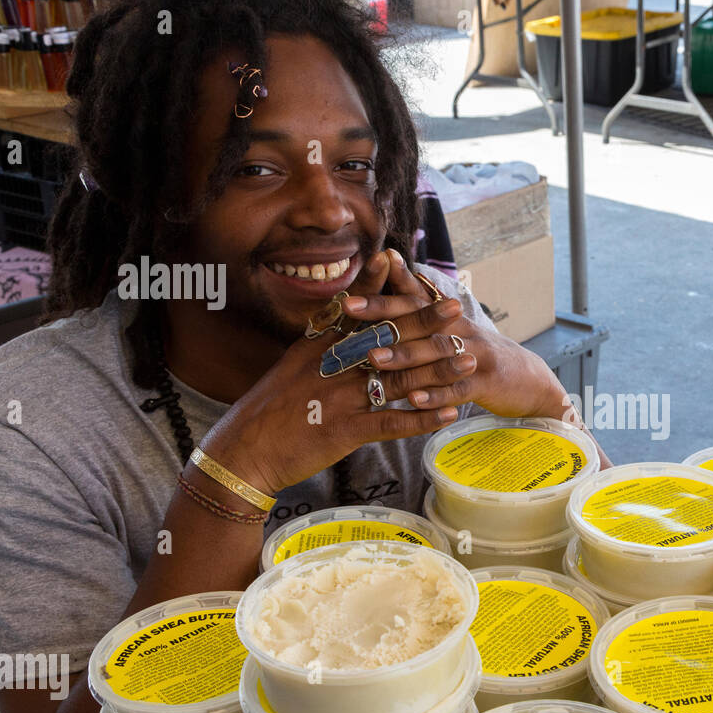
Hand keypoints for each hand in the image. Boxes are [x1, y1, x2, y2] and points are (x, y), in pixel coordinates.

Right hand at [195, 251, 461, 494]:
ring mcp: (341, 398)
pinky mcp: (346, 431)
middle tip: (455, 306)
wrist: (243, 452)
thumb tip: (338, 318)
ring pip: (399, 378)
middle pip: (386, 338)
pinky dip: (423, 417)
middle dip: (424, 321)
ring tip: (469, 359)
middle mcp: (332, 367)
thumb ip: (319, 343)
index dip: (378, 285)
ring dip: (437, 369)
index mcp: (317, 349)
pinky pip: (393, 422)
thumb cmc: (268, 412)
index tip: (400, 260)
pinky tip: (450, 412)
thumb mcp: (292, 367)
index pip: (353, 311)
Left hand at [342, 249, 567, 418]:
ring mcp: (475, 356)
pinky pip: (458, 389)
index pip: (414, 298)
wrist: (529, 381)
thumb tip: (391, 271)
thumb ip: (422, 307)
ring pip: (435, 353)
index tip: (353, 286)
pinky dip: (436, 395)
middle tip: (350, 310)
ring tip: (373, 359)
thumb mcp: (453, 329)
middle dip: (383, 314)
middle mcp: (461, 330)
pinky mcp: (487, 384)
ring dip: (404, 355)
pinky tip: (414, 400)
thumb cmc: (479, 355)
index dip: (386, 290)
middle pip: (419, 318)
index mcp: (448, 318)